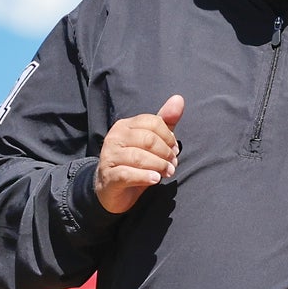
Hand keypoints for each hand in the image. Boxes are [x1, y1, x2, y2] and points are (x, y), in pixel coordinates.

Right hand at [94, 94, 183, 213]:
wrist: (110, 189)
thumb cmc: (134, 163)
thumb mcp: (151, 141)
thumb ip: (165, 122)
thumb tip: (179, 98)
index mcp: (125, 126)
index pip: (153, 122)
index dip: (169, 136)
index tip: (175, 150)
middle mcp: (115, 138)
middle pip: (148, 139)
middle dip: (166, 153)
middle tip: (173, 164)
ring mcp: (109, 157)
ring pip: (139, 157)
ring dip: (159, 166)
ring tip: (168, 172)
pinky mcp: (109, 177)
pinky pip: (128, 174)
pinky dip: (145, 176)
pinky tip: (155, 179)